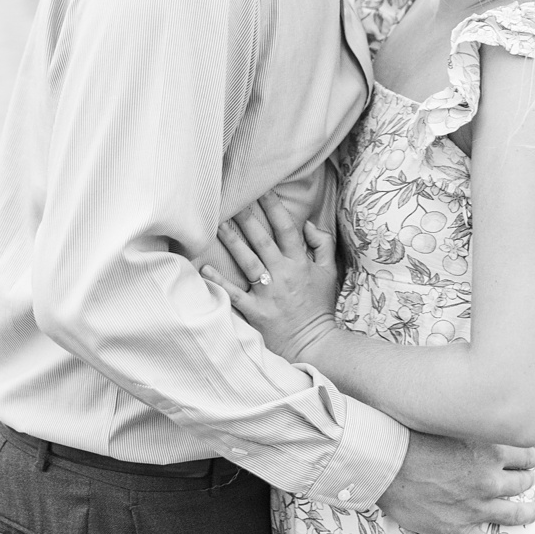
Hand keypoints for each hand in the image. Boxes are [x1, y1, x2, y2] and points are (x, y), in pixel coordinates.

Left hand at [201, 194, 340, 361]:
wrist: (316, 344)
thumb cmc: (319, 307)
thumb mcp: (329, 273)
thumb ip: (322, 245)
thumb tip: (308, 223)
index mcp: (299, 263)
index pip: (286, 229)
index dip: (274, 208)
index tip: (262, 189)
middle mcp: (283, 274)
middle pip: (262, 240)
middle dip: (247, 218)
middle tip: (232, 198)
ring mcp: (269, 293)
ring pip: (248, 261)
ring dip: (232, 241)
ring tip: (217, 222)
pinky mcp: (256, 311)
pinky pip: (235, 294)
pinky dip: (220, 282)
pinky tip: (205, 268)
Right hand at [379, 431, 534, 533]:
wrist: (384, 464)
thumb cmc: (409, 438)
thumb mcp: (449, 424)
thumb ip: (471, 429)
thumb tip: (482, 420)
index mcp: (489, 451)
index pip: (524, 454)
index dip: (528, 456)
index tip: (528, 458)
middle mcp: (489, 480)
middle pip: (522, 482)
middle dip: (526, 479)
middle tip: (526, 479)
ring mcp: (476, 508)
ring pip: (514, 513)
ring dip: (527, 512)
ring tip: (531, 511)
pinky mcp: (459, 529)